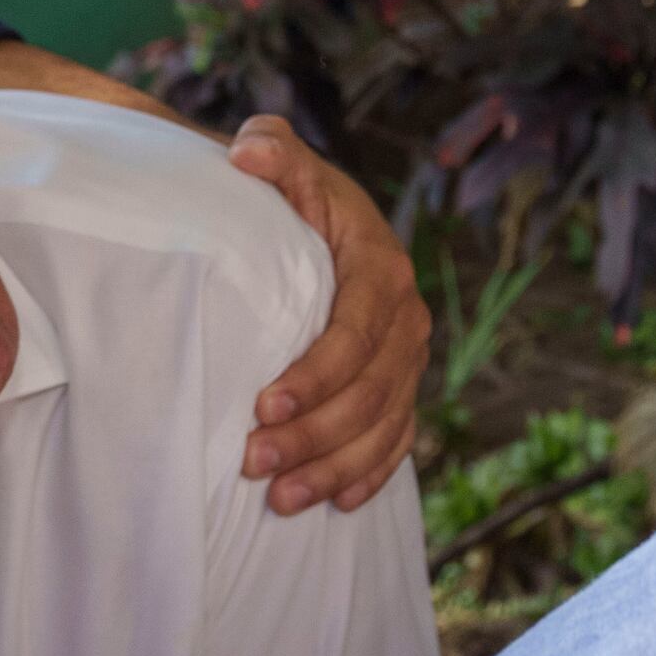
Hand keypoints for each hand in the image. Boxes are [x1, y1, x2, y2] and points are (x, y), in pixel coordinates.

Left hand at [228, 116, 424, 513]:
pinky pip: (397, 441)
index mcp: (382, 270)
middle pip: (370, 392)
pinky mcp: (398, 387)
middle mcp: (406, 319)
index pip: (355, 335)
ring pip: (383, 426)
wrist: (307, 216)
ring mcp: (407, 359)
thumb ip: (269, 150)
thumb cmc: (286, 194)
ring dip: (335, 468)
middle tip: (254, 463)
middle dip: (315, 434)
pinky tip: (335, 505)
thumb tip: (248, 154)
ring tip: (280, 499)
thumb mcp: (279, 159)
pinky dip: (369, 474)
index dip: (315, 376)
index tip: (261, 405)